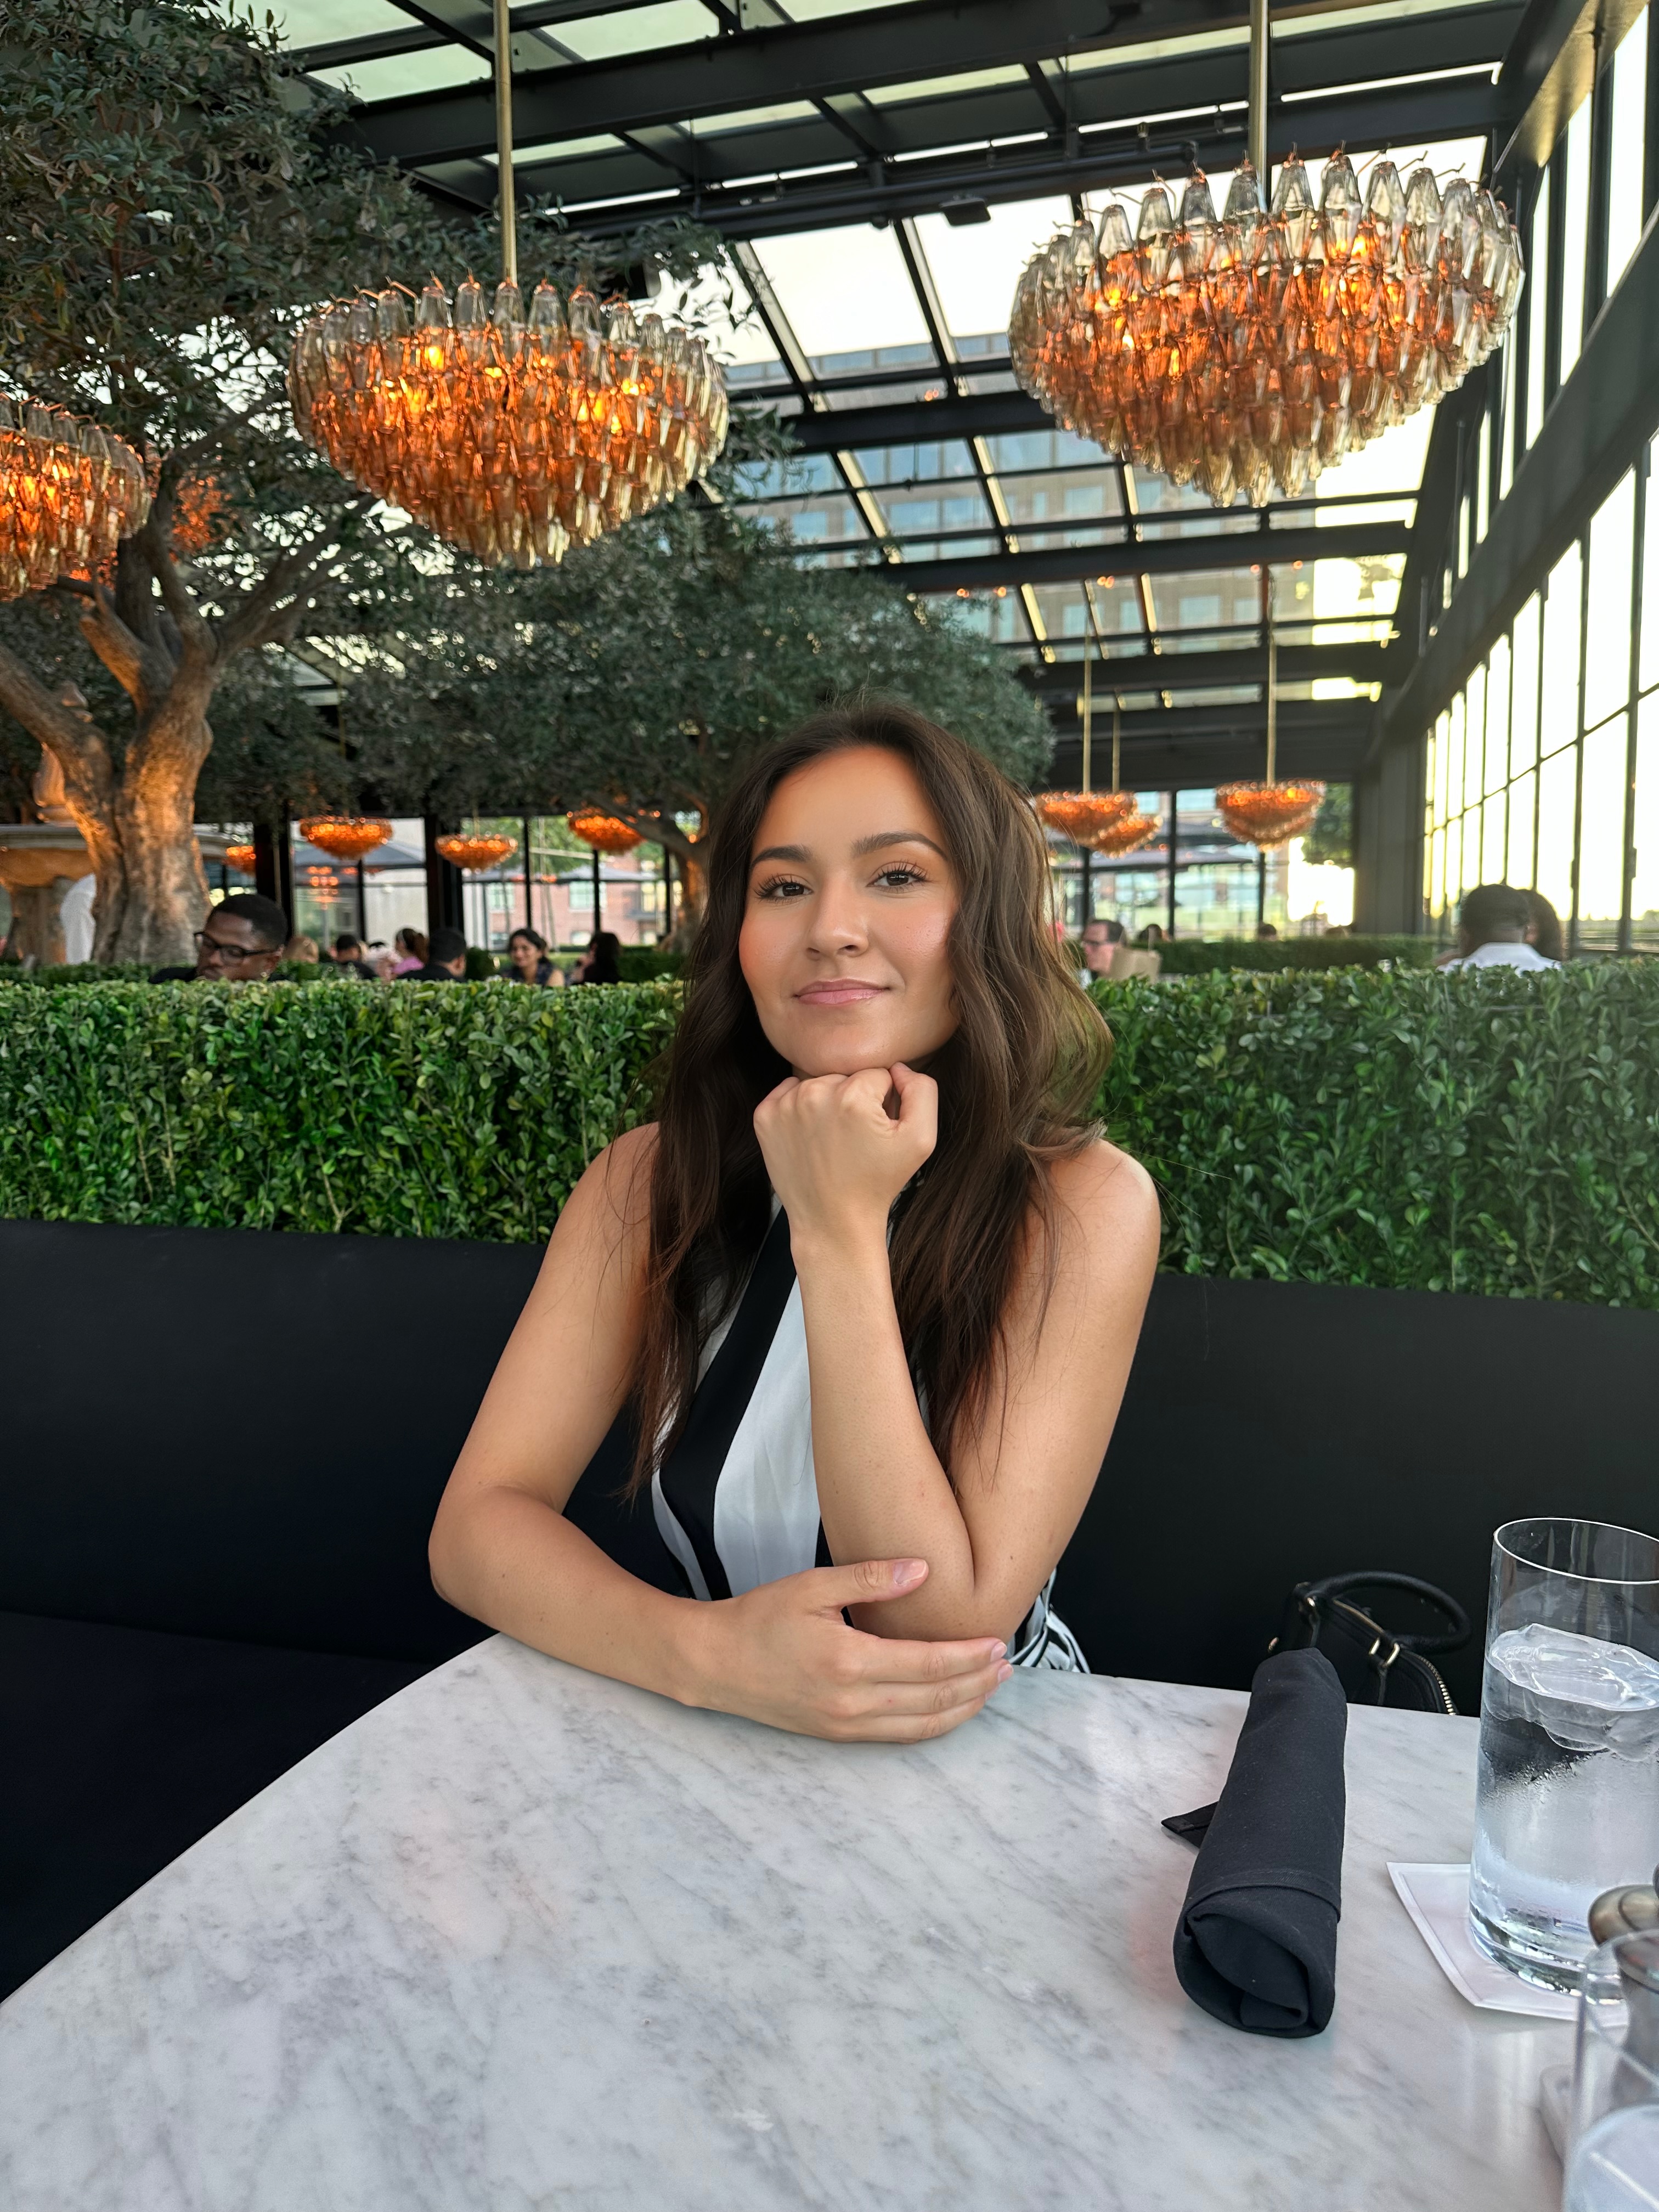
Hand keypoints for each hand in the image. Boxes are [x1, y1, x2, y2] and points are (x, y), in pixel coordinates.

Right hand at [685, 1557, 1011, 1740]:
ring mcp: (845, 1725)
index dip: (968, 1657)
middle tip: (1006, 1666)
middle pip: (933, 1700)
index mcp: (848, 1660)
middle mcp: (851, 1702)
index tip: (997, 1644)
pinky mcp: (837, 1735)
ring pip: (920, 1726)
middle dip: (977, 1685)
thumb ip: (870, 1578)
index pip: (928, 1665)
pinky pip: (898, 1736)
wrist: (715, 1664)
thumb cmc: (761, 1618)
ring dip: (962, 1709)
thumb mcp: (812, 1586)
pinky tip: (949, 1708)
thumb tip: (923, 1570)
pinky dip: (932, 1725)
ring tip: (989, 1689)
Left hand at [753, 1062, 936, 1250]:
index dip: (883, 1103)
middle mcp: (814, 1093)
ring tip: (833, 1141)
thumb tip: (898, 1067)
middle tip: (855, 1139)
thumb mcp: (921, 1140)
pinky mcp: (764, 1117)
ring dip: (828, 1103)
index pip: (878, 1075)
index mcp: (854, 1095)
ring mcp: (785, 1105)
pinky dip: (799, 1109)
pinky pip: (788, 1092)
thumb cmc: (877, 1184)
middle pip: (846, 1077)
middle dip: (854, 1100)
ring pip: (818, 1083)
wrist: (832, 1222)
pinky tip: (811, 1137)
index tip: (875, 1131)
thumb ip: (922, 1091)